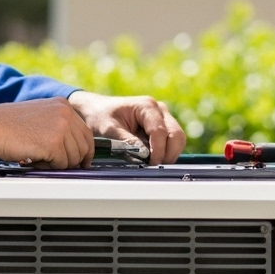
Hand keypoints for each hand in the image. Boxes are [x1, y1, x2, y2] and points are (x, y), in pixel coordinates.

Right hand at [0, 98, 93, 168]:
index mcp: (62, 105)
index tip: (83, 161)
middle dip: (72, 160)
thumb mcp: (39, 116)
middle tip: (57, 164)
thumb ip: (58, 126)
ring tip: (39, 158)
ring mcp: (60, 127)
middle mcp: (65, 114)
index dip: (85, 150)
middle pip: (83, 147)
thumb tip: (73, 147)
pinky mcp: (53, 143)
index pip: (86, 132)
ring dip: (57, 164)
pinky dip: (49, 167)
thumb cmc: (8, 125)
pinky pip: (61, 164)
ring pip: (73, 158)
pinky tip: (35, 159)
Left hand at [67, 90, 186, 164]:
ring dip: (168, 154)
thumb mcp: (108, 129)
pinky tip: (151, 158)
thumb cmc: (100, 116)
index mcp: (146, 106)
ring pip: (178, 140)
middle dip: (167, 154)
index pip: (161, 131)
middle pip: (176, 135)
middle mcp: (159, 110)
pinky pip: (172, 142)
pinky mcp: (163, 127)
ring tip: (151, 163)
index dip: (158, 150)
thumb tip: (143, 155)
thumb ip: (126, 141)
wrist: (96, 110)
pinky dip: (166, 153)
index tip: (150, 164)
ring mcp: (163, 118)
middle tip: (153, 167)